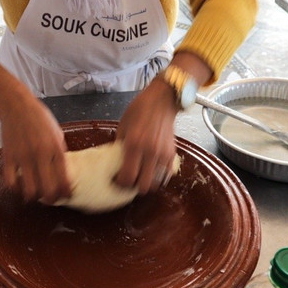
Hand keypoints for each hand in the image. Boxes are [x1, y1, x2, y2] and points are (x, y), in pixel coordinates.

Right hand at [0, 94, 69, 203]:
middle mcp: (40, 155)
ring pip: (29, 190)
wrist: (16, 105)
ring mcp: (23, 157)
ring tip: (35, 194)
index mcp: (55, 148)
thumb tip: (62, 170)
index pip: (64, 179)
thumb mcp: (57, 132)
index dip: (65, 192)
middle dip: (51, 199)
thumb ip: (59, 151)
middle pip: (48, 189)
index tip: (66, 195)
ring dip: (33, 196)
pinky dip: (15, 188)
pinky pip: (11, 182)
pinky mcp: (8, 157)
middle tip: (51, 199)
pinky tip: (19, 186)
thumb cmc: (38, 117)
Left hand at [115, 78, 178, 193]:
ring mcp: (163, 153)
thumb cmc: (140, 109)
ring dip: (147, 183)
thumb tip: (115, 161)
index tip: (118, 181)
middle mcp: (150, 151)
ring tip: (141, 177)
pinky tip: (151, 170)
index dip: (121, 183)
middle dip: (135, 187)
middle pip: (143, 186)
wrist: (162, 101)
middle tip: (129, 181)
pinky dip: (158, 176)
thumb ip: (120, 145)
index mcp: (134, 144)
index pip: (127, 176)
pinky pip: (165, 174)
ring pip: (156, 183)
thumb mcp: (123, 126)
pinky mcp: (172, 153)